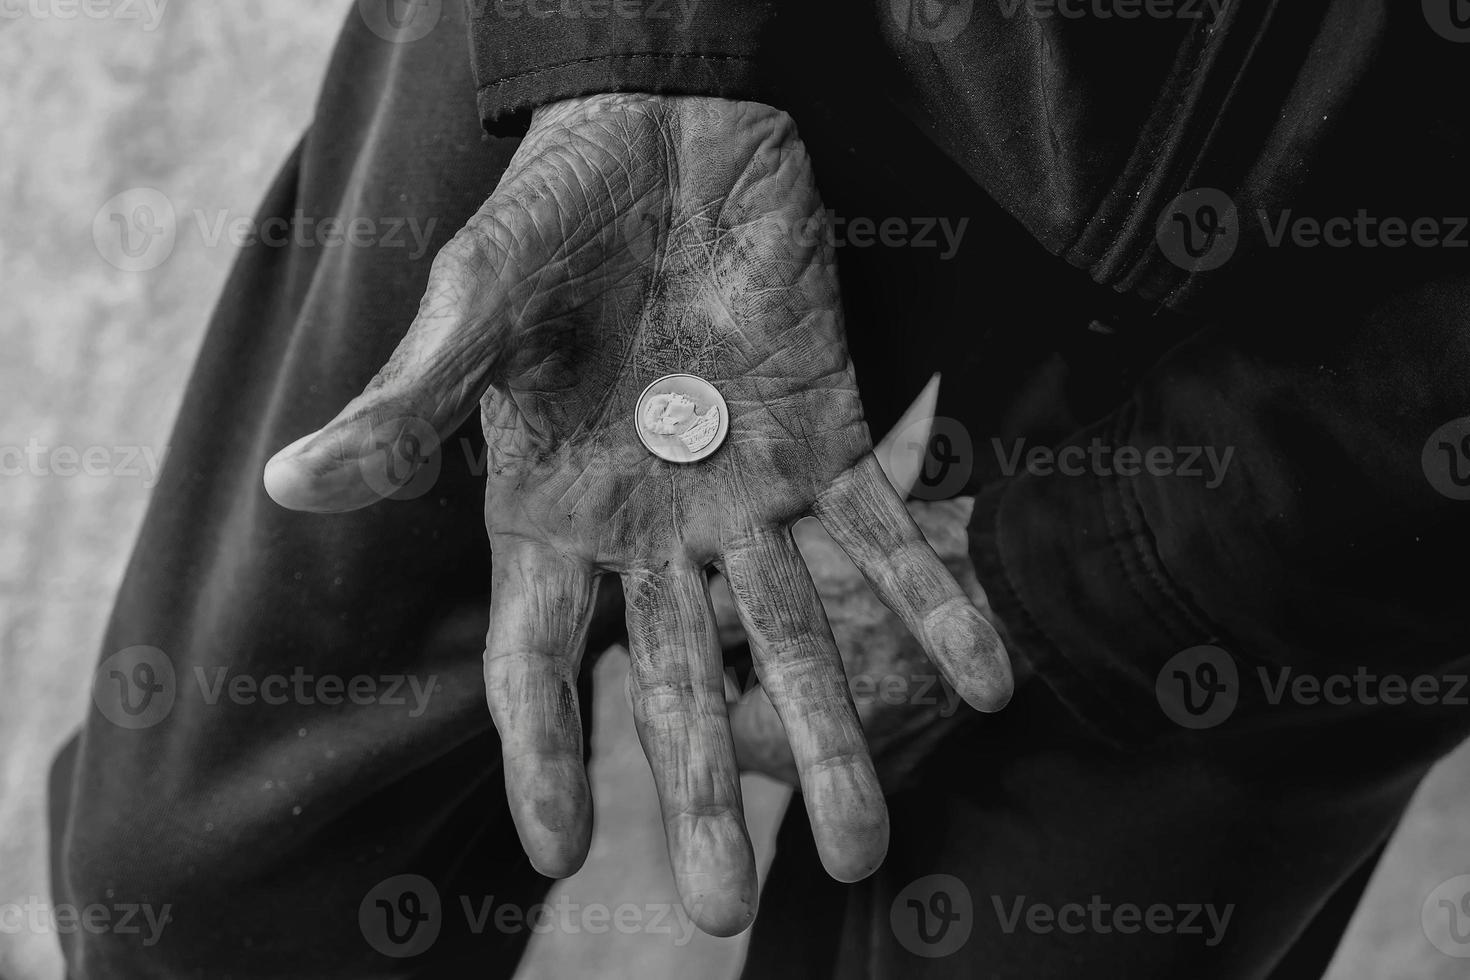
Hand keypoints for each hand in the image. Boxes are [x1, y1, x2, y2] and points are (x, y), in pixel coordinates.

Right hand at [263, 94, 1011, 934]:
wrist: (664, 126)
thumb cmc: (551, 209)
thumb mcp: (474, 301)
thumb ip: (409, 404)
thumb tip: (290, 485)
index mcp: (551, 510)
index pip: (539, 661)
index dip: (544, 755)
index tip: (558, 854)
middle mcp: (652, 529)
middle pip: (678, 681)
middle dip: (701, 791)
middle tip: (724, 905)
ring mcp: (746, 493)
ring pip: (796, 635)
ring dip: (834, 738)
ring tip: (870, 847)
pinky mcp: (832, 438)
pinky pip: (893, 537)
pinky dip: (939, 607)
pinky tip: (986, 686)